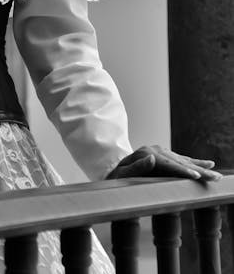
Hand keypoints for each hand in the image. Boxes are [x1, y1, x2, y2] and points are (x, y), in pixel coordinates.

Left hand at [107, 145, 221, 181]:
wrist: (112, 168)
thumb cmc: (115, 176)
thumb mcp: (121, 175)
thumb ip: (135, 167)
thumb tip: (152, 158)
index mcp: (146, 154)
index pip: (169, 165)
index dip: (183, 172)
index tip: (196, 177)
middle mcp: (155, 150)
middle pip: (180, 162)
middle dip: (199, 170)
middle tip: (215, 177)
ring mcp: (159, 151)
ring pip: (183, 160)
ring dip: (200, 166)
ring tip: (215, 172)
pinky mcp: (162, 155)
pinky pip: (181, 159)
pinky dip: (194, 162)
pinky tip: (205, 164)